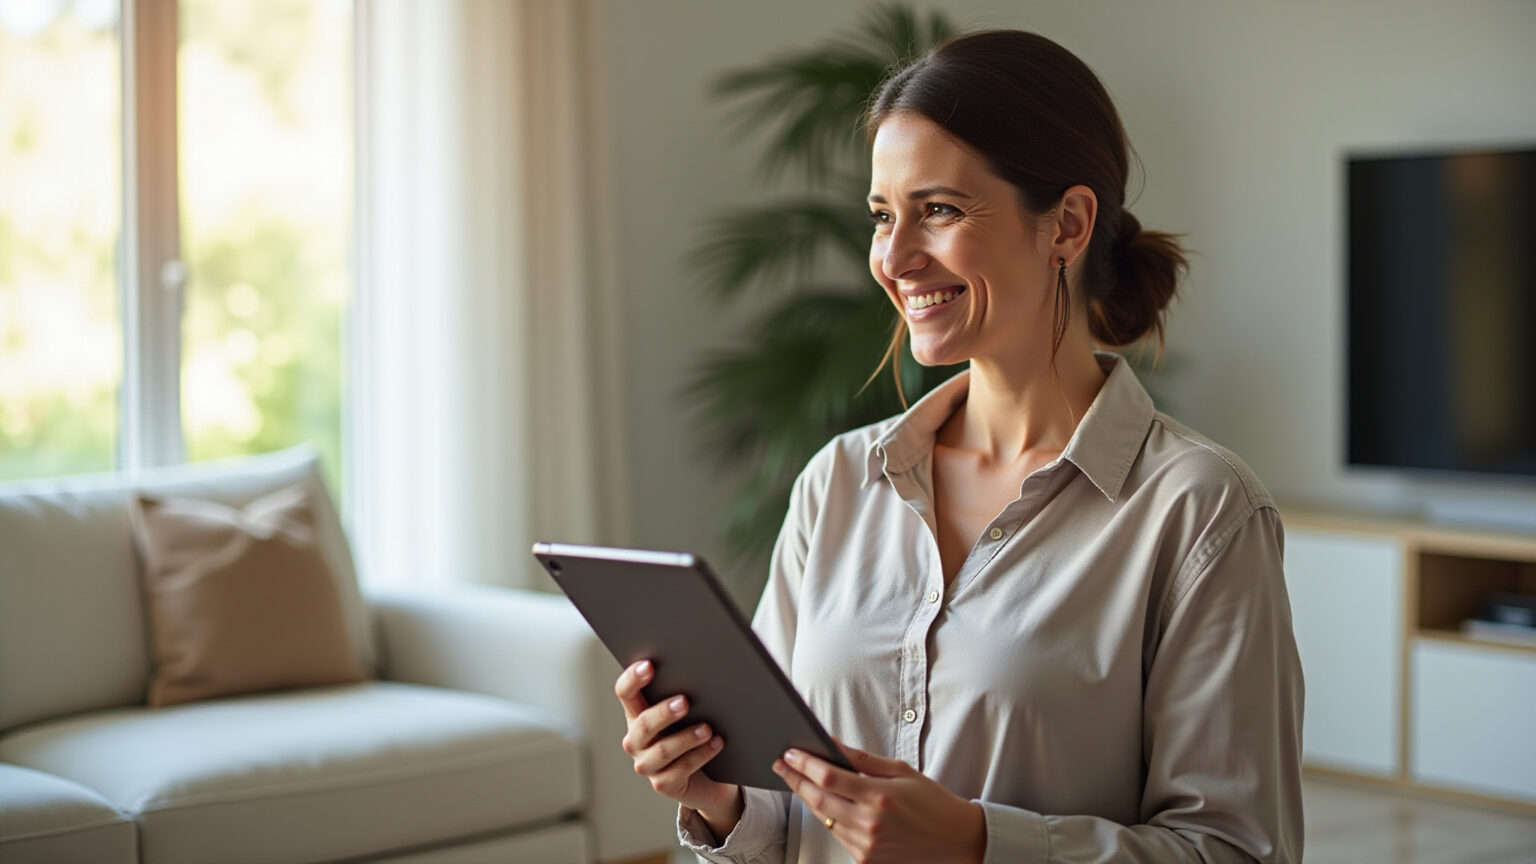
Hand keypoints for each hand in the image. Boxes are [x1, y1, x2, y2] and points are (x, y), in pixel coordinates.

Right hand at [614, 660, 741, 828]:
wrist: (709, 776)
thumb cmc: (695, 732)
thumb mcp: (687, 713)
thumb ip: (684, 694)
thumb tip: (701, 671)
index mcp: (637, 715)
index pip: (625, 694)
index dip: (633, 679)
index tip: (649, 665)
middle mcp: (636, 741)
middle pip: (644, 724)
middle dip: (664, 713)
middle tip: (685, 702)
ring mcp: (647, 765)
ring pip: (663, 750)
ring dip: (687, 738)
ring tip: (707, 729)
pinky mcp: (663, 784)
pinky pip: (681, 770)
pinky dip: (701, 755)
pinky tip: (716, 744)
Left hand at [772, 738, 985, 863]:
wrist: (954, 840)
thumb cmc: (932, 802)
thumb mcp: (901, 771)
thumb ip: (863, 760)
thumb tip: (833, 744)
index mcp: (880, 797)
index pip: (829, 777)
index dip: (805, 764)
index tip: (791, 753)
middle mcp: (870, 824)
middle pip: (818, 798)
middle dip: (796, 779)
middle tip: (782, 764)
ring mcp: (866, 845)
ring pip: (823, 818)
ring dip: (807, 798)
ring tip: (797, 780)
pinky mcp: (865, 859)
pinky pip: (836, 835)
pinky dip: (827, 817)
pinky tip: (822, 802)